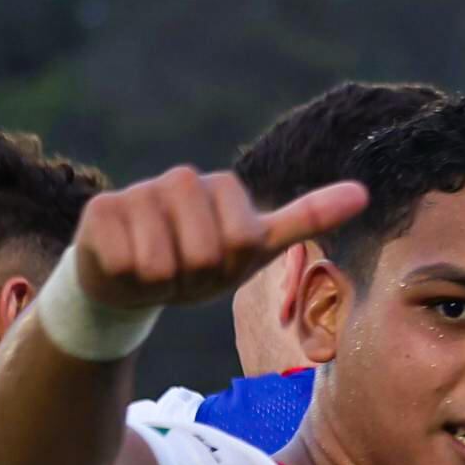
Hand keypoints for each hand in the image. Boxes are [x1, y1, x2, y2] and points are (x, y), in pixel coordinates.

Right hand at [69, 167, 367, 315]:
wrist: (130, 284)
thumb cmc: (196, 267)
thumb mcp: (255, 248)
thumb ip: (307, 218)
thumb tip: (365, 192)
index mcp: (221, 187)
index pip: (243, 239)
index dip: (229, 266)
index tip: (219, 264)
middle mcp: (180, 181)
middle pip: (203, 251)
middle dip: (194, 277)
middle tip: (183, 272)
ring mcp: (139, 192)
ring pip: (162, 260)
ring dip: (161, 281)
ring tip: (155, 269)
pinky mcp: (100, 210)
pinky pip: (125, 261)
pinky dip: (127, 279)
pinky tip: (122, 265)